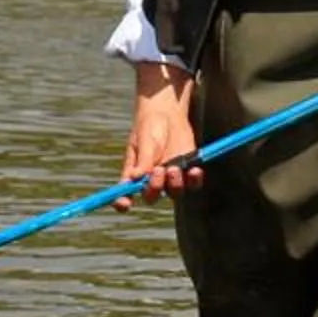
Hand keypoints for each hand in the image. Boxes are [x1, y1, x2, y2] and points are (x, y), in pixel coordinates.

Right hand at [122, 60, 198, 204]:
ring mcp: (170, 177)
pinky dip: (194, 180)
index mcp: (133, 173)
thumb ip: (144, 159)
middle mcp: (151, 179)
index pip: (124, 194)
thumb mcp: (145, 140)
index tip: (125, 204)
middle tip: (158, 170)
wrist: (167, 112)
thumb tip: (136, 178)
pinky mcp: (187, 170)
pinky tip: (194, 170)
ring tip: (173, 167)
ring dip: (174, 184)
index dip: (122, 203)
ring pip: (174, 193)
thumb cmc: (149, 125)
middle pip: (152, 196)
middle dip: (154, 187)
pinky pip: (193, 183)